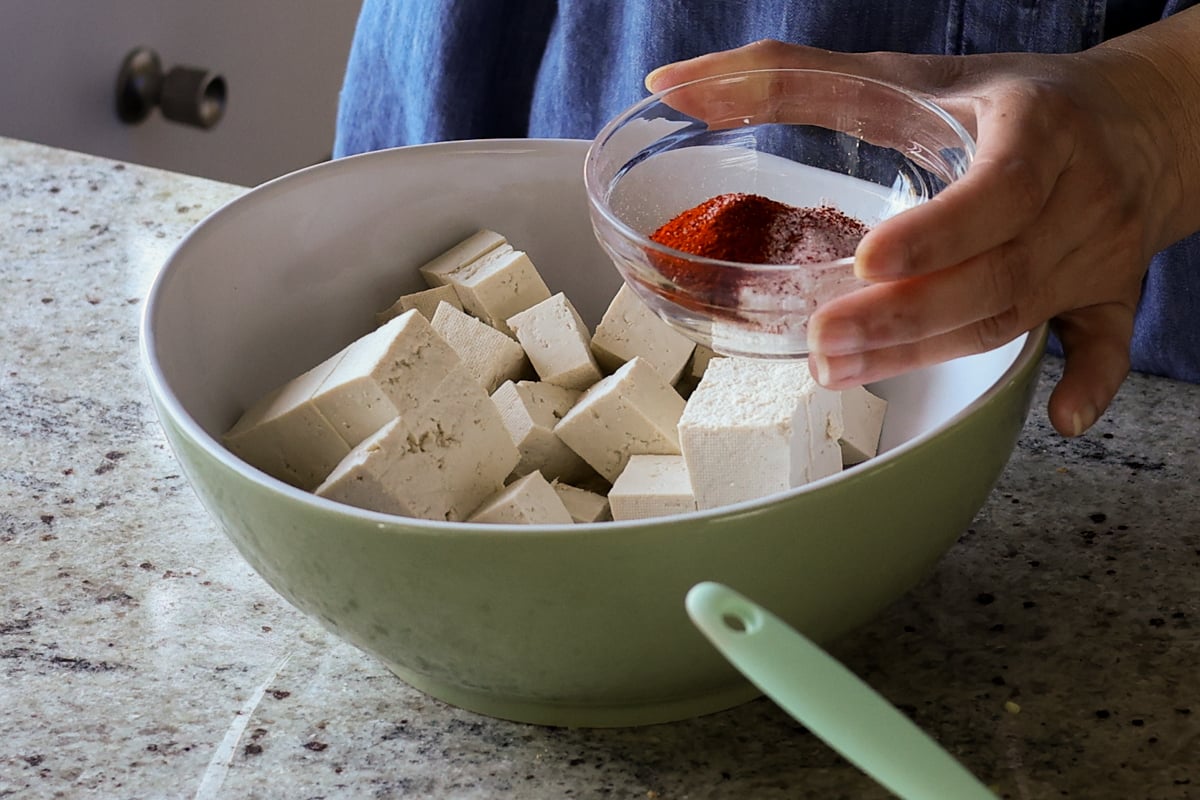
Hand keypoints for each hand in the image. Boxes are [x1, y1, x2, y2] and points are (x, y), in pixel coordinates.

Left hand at [646, 36, 1193, 435]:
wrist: (1136, 119)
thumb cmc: (1007, 100)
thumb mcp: (908, 75)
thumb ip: (790, 77)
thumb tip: (673, 84)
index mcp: (1037, 130)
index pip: (998, 188)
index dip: (939, 231)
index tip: (868, 259)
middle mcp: (1075, 196)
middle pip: (995, 275)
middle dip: (906, 317)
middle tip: (823, 345)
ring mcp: (1096, 254)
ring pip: (1014, 319)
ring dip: (931, 353)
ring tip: (843, 372)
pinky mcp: (1109, 294)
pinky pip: (1107, 344)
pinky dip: (1089, 384)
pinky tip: (1061, 418)